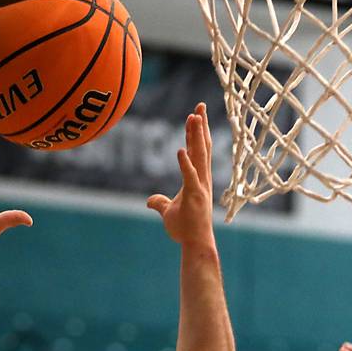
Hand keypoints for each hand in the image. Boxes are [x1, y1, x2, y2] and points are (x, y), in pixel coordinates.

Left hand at [147, 103, 213, 245]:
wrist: (195, 244)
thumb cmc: (185, 228)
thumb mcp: (168, 212)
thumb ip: (159, 202)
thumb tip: (149, 201)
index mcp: (198, 179)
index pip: (198, 151)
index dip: (196, 132)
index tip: (195, 114)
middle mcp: (203, 179)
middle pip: (202, 147)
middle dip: (201, 126)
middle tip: (200, 106)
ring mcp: (200, 187)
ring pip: (200, 156)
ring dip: (196, 136)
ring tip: (194, 117)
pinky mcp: (195, 197)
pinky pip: (190, 176)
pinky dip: (185, 163)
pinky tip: (180, 149)